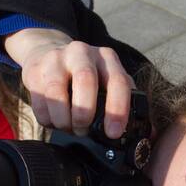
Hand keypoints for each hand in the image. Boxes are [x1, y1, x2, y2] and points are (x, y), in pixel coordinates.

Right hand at [3, 28, 132, 137]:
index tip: (113, 133)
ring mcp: (56, 60)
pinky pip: (39, 101)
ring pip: (57, 92)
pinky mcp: (35, 70)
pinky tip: (53, 121)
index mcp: (106, 58)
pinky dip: (47, 119)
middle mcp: (82, 53)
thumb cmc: (83, 74)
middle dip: (84, 112)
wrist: (47, 52)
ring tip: (68, 127)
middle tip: (83, 130)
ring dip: (63, 119)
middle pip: (86, 80)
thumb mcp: (107, 79)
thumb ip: (124, 99)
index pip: (118, 81)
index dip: (117, 109)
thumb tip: (151, 133)